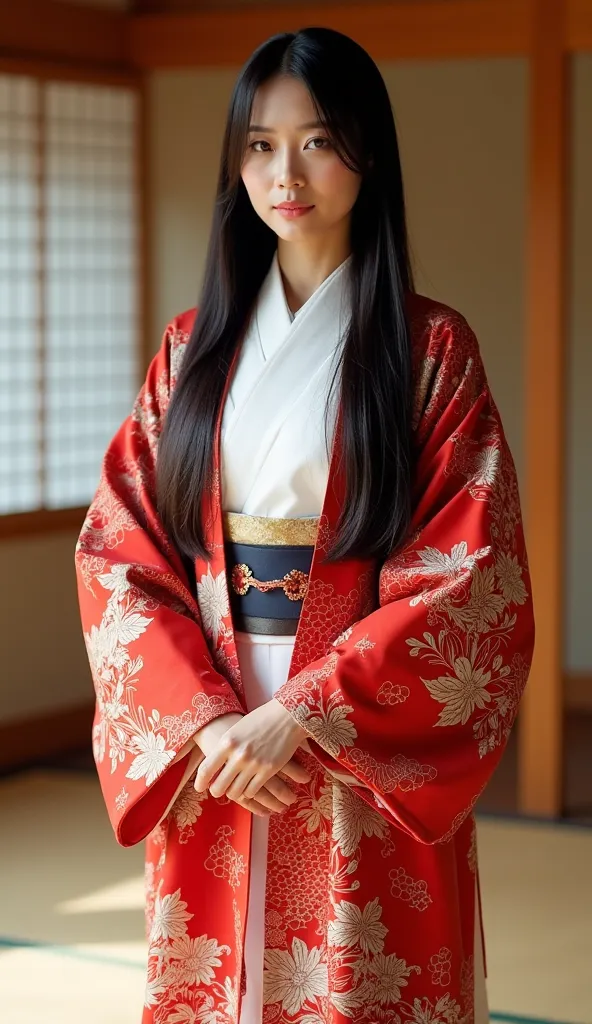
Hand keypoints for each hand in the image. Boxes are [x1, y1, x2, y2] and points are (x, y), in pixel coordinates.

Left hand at [194, 700, 309, 809]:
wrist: (287, 716)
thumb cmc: (260, 720)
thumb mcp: (237, 729)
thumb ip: (226, 747)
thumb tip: (216, 764)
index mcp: (227, 742)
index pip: (206, 768)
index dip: (200, 781)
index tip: (199, 787)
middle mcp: (238, 754)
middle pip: (219, 786)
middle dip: (216, 791)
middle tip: (217, 791)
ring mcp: (253, 764)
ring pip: (236, 792)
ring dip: (234, 793)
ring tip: (234, 790)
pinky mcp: (268, 770)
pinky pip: (252, 791)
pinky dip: (249, 791)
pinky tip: (249, 787)